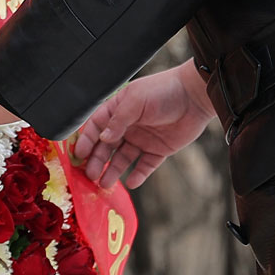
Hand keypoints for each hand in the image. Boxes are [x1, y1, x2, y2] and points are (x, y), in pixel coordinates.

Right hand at [72, 59, 214, 188]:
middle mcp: (128, 125)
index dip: (86, 140)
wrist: (195, 96)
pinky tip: (131, 182)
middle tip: (90, 175)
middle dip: (97, 161)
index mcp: (119, 109)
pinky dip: (138, 175)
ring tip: (104, 184)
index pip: (96, 126)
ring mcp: (143, 138)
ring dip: (113, 171)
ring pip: (123, 158)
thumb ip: (118, 120)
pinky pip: (145, 165)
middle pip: (106, 146)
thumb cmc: (164, 90)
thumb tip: (103, 138)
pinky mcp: (159, 150)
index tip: (79, 156)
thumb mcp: (136, 100)